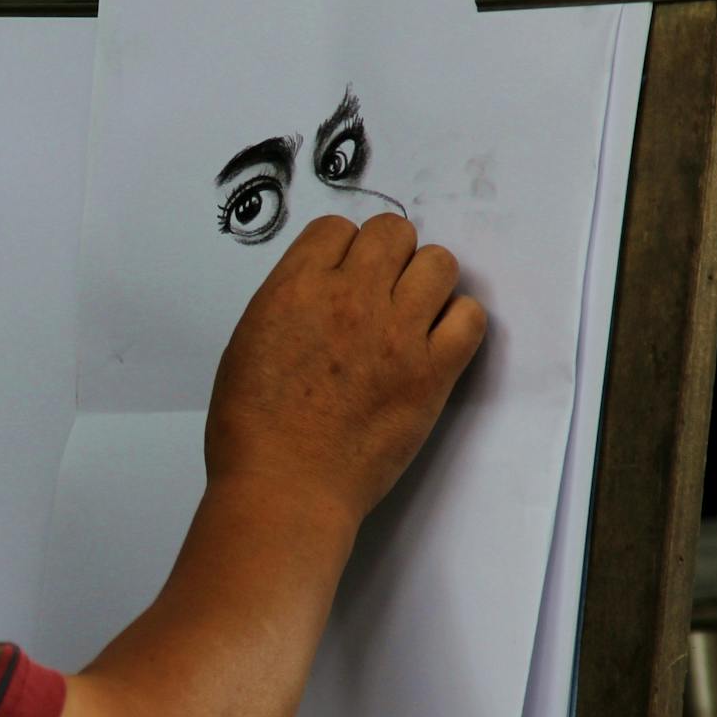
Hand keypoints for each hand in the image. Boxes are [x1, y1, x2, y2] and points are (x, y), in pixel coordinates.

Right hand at [205, 214, 485, 523]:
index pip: (338, 228)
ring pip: (438, 263)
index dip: (343, 250)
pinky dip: (458, 322)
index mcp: (296, 288)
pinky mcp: (432, 372)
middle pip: (394, 233)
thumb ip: (288, 304)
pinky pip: (470, 316)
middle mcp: (350, 298)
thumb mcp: (247, 343)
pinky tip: (436, 342)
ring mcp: (397, 332)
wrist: (285, 487)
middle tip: (382, 290)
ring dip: (427, 282)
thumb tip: (319, 290)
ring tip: (412, 314)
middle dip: (388, 255)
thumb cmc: (253, 431)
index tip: (345, 274)